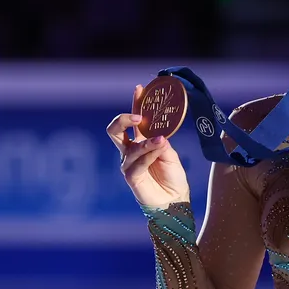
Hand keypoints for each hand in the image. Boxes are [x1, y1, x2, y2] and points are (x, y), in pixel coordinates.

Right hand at [106, 84, 189, 207]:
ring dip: (147, 142)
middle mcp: (130, 151)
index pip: (133, 120)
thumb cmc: (172, 176)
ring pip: (131, 147)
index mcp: (139, 142)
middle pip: (115, 130)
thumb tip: (157, 134)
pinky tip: (159, 149)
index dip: (135, 104)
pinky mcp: (131, 177)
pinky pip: (138, 162)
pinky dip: (149, 154)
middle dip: (124, 119)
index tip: (139, 88)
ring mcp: (128, 164)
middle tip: (140, 117)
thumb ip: (162, 142)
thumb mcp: (170, 154)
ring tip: (161, 140)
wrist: (174, 199)